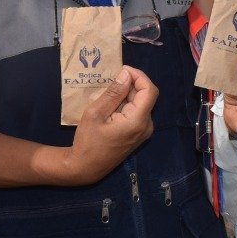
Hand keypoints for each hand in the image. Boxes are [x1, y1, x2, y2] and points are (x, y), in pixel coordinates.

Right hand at [60, 66, 156, 184]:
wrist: (86, 167)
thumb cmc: (88, 141)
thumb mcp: (96, 113)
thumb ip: (113, 93)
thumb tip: (126, 74)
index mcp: (138, 121)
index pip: (149, 90)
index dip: (139, 76)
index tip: (122, 70)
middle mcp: (146, 126)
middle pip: (146, 96)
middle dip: (131, 84)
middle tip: (110, 81)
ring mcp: (143, 131)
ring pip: (141, 103)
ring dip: (127, 94)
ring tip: (107, 94)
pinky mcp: (138, 134)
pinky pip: (137, 112)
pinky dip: (126, 104)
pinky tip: (111, 106)